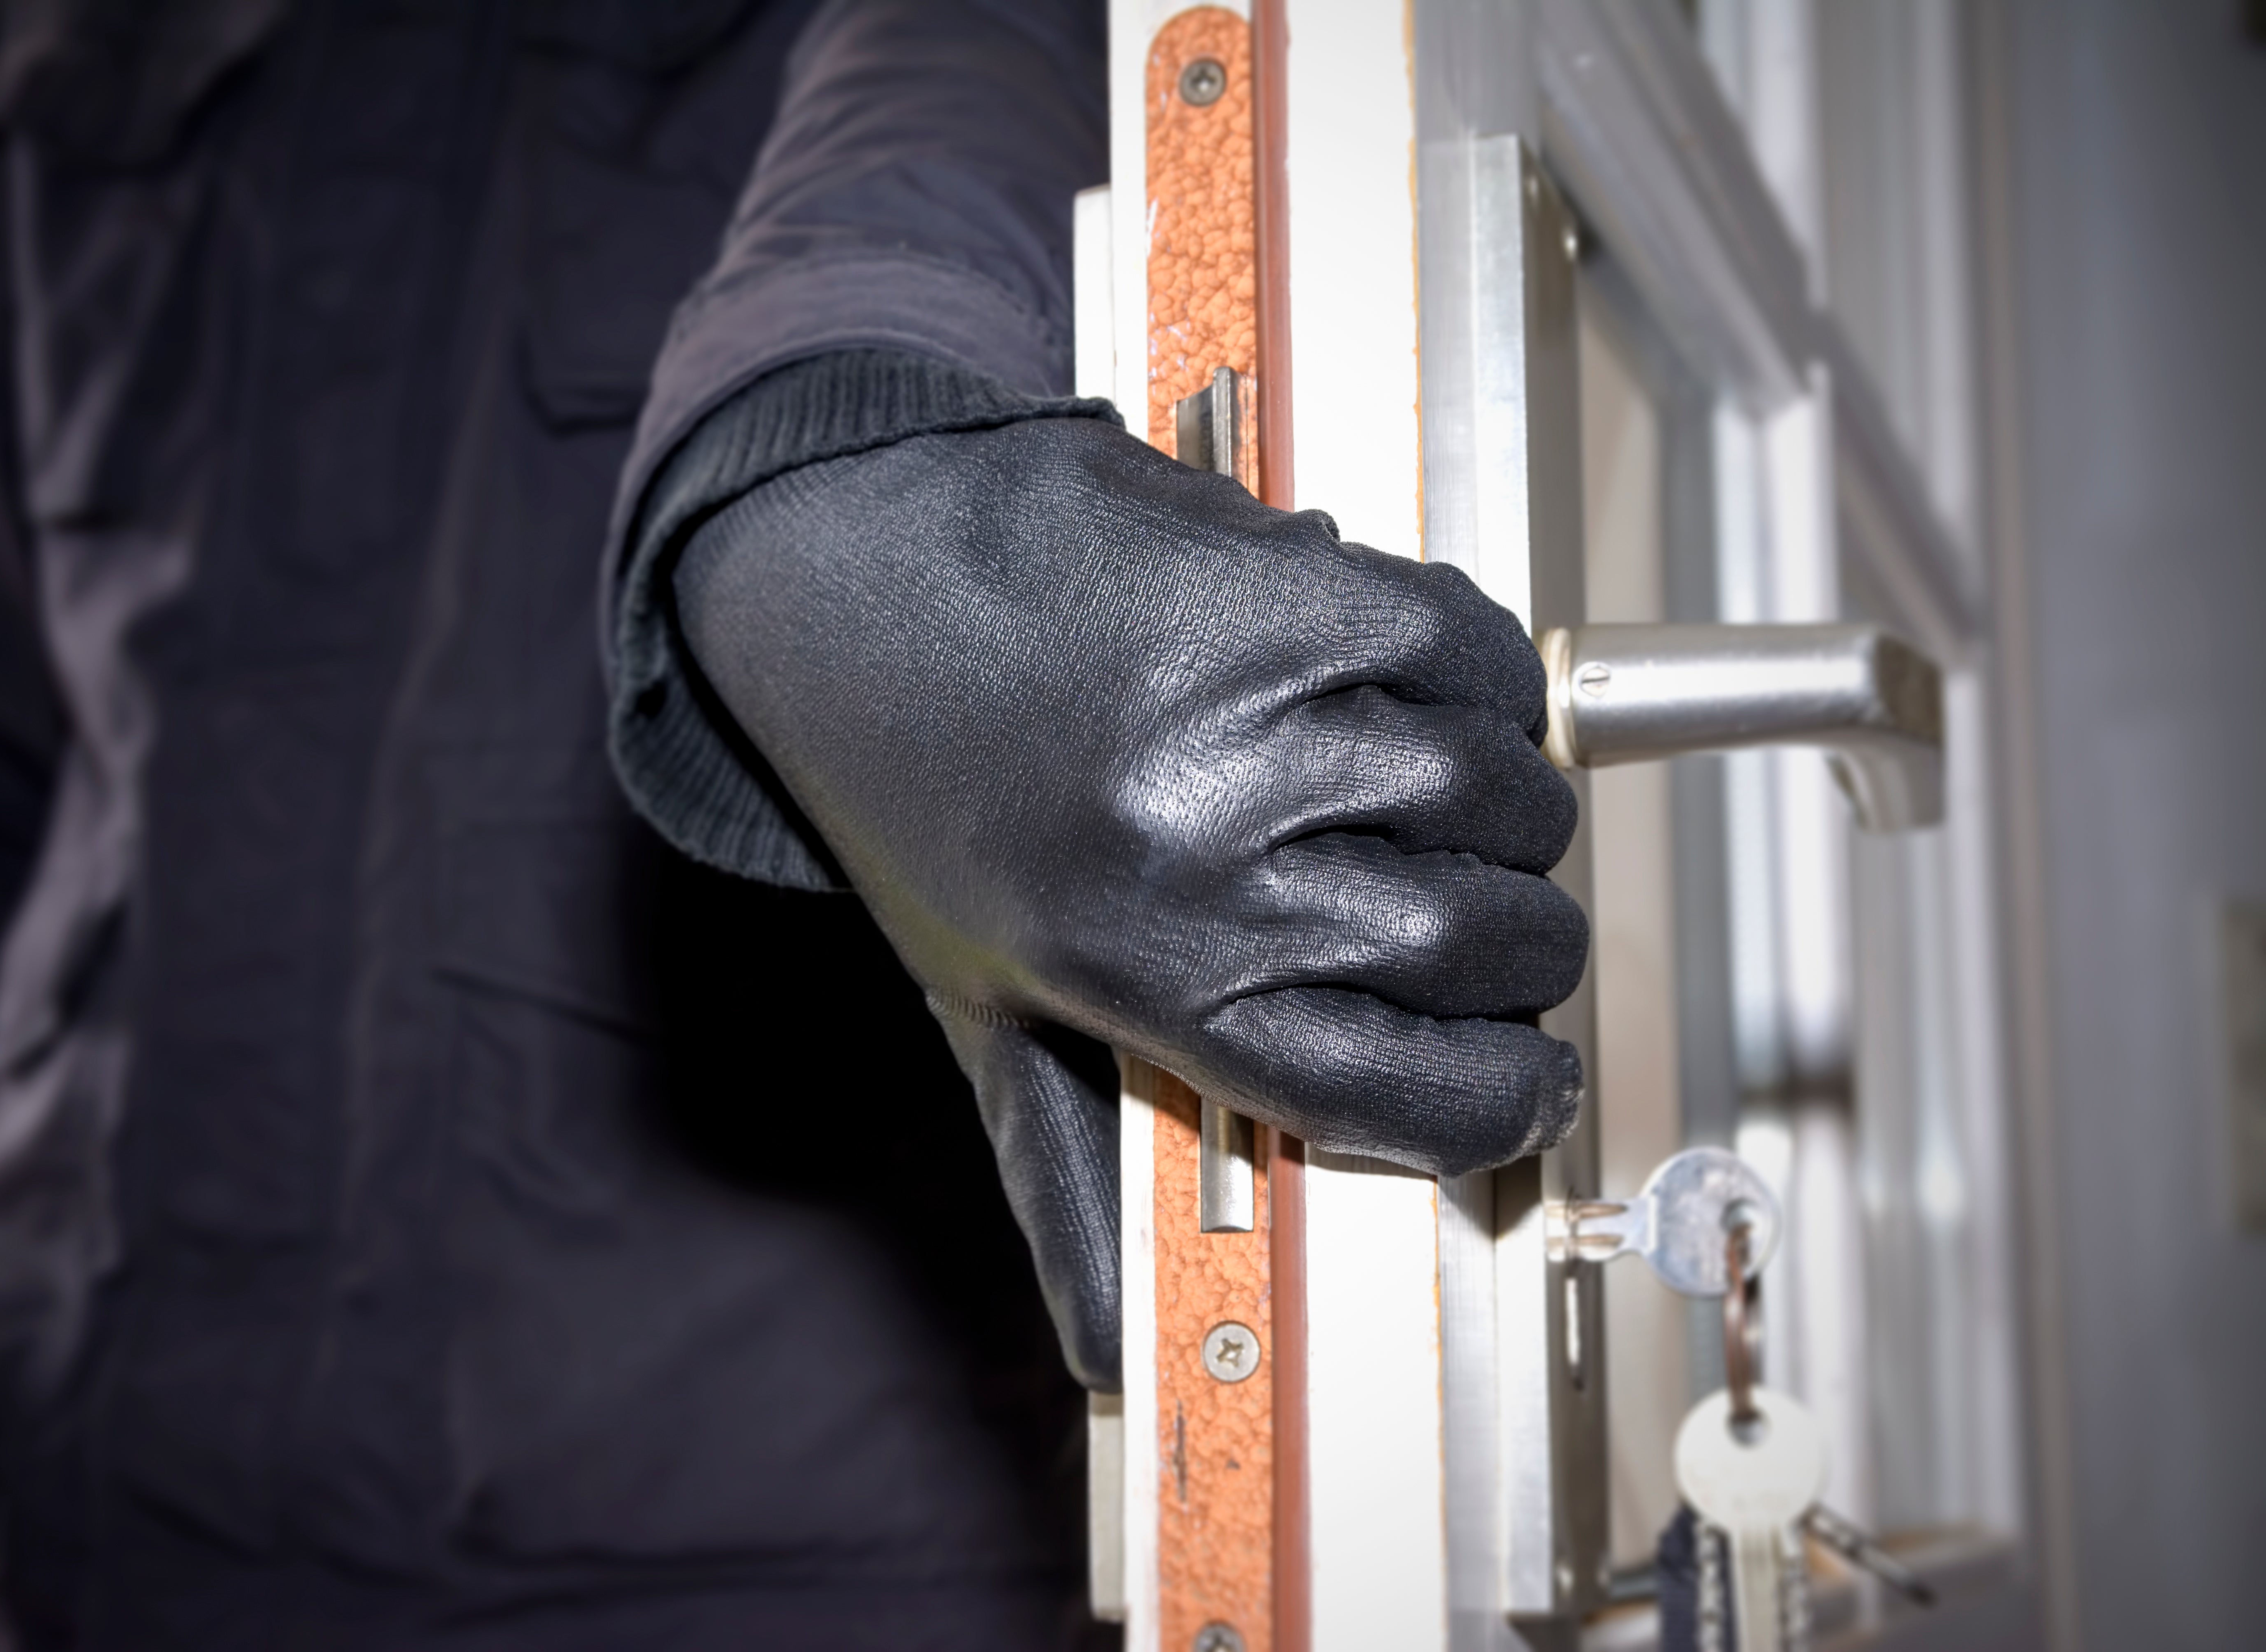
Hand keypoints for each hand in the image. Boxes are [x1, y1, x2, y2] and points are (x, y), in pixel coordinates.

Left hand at [674, 415, 1586, 1386]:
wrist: (853, 564)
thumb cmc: (921, 790)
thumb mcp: (982, 1000)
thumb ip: (1066, 1175)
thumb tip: (1106, 1355)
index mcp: (1138, 979)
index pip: (1407, 1094)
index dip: (1502, 1104)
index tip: (1525, 1082)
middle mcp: (1201, 858)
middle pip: (1482, 948)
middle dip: (1523, 951)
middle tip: (1490, 926)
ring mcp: (1255, 715)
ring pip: (1502, 797)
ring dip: (1511, 810)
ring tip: (1449, 801)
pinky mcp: (1291, 586)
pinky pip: (1476, 655)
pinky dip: (1489, 681)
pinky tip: (1432, 694)